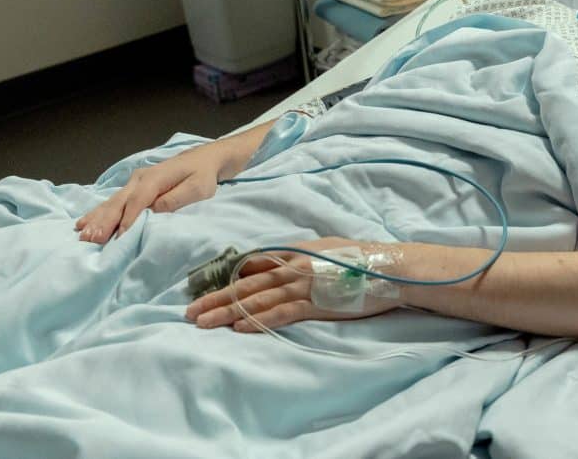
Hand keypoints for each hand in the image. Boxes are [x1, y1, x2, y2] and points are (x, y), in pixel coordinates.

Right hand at [75, 137, 251, 243]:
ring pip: (113, 202)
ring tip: (82, 233)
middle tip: (90, 239)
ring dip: (97, 218)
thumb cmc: (204, 175)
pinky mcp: (134, 188)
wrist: (206, 158)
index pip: (138, 201)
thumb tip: (154, 209)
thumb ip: (176, 198)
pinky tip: (84, 222)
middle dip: (104, 221)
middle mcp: (140, 179)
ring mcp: (135, 182)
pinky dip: (99, 212)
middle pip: (119, 202)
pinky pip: (114, 201)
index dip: (128, 220)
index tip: (119, 238)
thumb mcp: (198, 188)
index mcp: (155, 178)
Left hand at [184, 238, 402, 331]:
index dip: (225, 277)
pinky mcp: (316, 304)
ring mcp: (303, 285)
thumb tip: (272, 264)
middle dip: (215, 297)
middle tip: (188, 311)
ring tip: (202, 322)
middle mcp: (293, 266)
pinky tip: (239, 327)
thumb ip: (297, 257)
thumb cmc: (360, 260)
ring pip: (256, 299)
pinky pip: (281, 313)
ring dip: (226, 311)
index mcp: (294, 252)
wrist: (388, 267)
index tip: (202, 288)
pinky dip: (258, 319)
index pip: (252, 264)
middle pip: (246, 283)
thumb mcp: (324, 249)